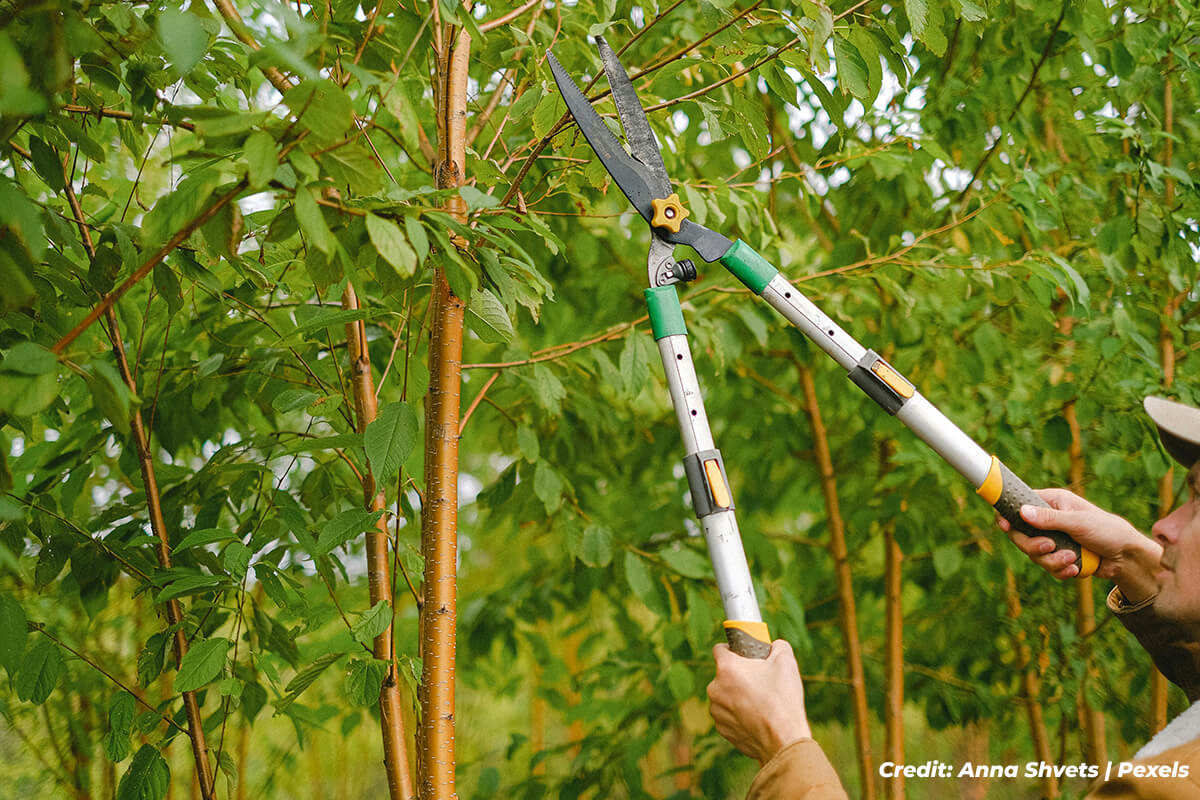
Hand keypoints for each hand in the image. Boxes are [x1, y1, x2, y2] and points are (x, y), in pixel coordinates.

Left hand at [707, 639, 811, 764]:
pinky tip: (757, 718)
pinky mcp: (722, 729)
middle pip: (724, 674)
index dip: (733, 649)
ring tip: (760, 702)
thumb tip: (774, 646)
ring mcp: (717, 711)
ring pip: (725, 695)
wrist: (784, 741)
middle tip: (760, 681)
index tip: (745, 655)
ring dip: (738, 696)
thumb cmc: (783, 700)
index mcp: (726, 668)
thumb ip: (778, 646)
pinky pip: (728, 715)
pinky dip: (739, 714)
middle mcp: (715, 688)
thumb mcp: (786, 662)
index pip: (719, 648)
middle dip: (739, 675)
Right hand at [998, 488, 1161, 601]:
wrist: (1127, 558)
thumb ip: (1049, 519)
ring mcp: (1053, 540)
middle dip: (1034, 546)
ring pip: (1034, 555)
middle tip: (1050, 547)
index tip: (1004, 526)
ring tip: (1072, 559)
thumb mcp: (1079, 522)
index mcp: (1052, 503)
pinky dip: (1061, 570)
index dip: (1008, 515)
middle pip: (1021, 535)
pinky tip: (1076, 567)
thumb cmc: (1109, 531)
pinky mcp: (1059, 557)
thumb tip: (1021, 511)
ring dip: (1052, 561)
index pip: (1020, 504)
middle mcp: (1049, 520)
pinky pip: (1048, 567)